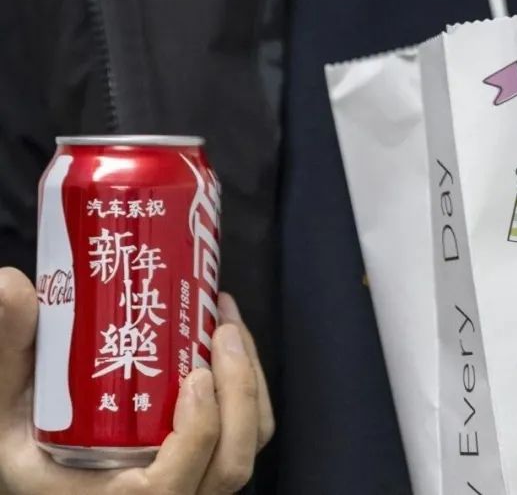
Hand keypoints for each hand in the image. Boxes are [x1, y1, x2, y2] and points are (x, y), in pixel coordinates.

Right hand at [0, 268, 273, 492]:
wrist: (45, 462)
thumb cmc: (27, 444)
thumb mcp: (5, 408)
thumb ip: (7, 350)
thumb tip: (10, 286)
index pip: (167, 489)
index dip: (197, 435)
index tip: (196, 376)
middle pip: (227, 467)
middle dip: (239, 392)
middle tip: (222, 329)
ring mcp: (185, 485)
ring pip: (243, 450)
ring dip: (248, 383)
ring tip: (226, 322)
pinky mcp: (202, 465)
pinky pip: (245, 437)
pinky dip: (248, 390)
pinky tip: (226, 339)